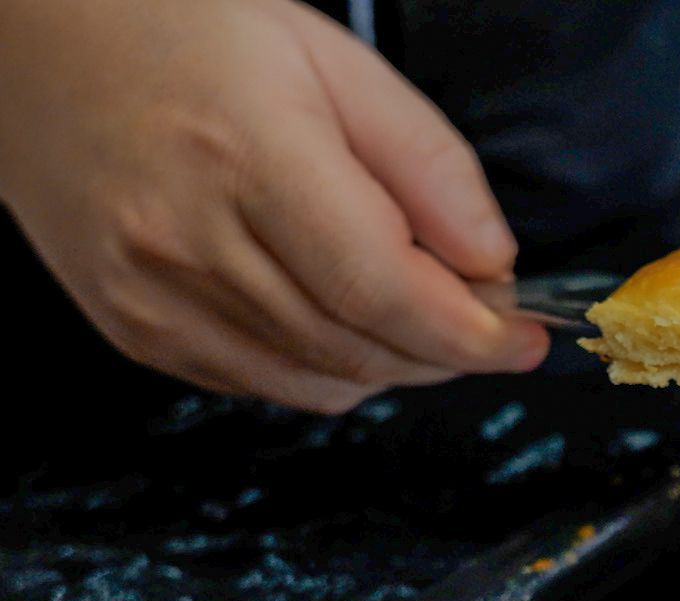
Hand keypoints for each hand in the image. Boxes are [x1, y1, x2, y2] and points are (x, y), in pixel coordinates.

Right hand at [0, 0, 546, 412]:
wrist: (33, 40)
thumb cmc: (184, 29)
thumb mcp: (333, 61)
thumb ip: (427, 166)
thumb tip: (494, 263)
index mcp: (250, 159)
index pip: (385, 291)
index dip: (474, 334)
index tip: (528, 338)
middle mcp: (189, 241)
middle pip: (361, 348)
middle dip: (447, 351)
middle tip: (488, 320)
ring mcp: (151, 296)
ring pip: (317, 383)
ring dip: (392, 366)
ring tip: (418, 313)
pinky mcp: (131, 329)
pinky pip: (260, 384)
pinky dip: (325, 369)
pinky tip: (338, 315)